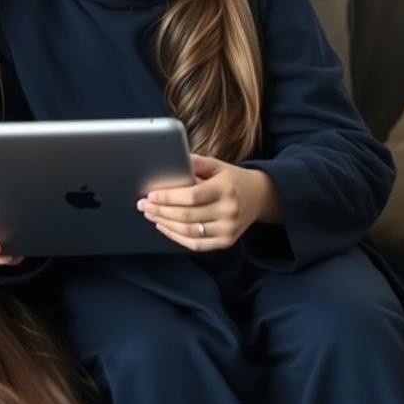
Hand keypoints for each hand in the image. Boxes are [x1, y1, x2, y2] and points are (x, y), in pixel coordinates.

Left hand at [137, 154, 282, 251]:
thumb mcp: (217, 165)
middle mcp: (228, 210)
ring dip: (165, 224)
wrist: (261, 197)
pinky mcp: (226, 241)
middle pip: (187, 215)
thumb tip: (170, 159)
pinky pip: (197, 244)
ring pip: (189, 231)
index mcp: (225, 188)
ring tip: (151, 215)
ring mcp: (228, 229)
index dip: (168, 197)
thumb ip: (195, 163)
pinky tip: (164, 227)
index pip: (191, 196)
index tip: (150, 195)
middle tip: (143, 205)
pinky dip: (177, 238)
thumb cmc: (232, 179)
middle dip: (160, 211)